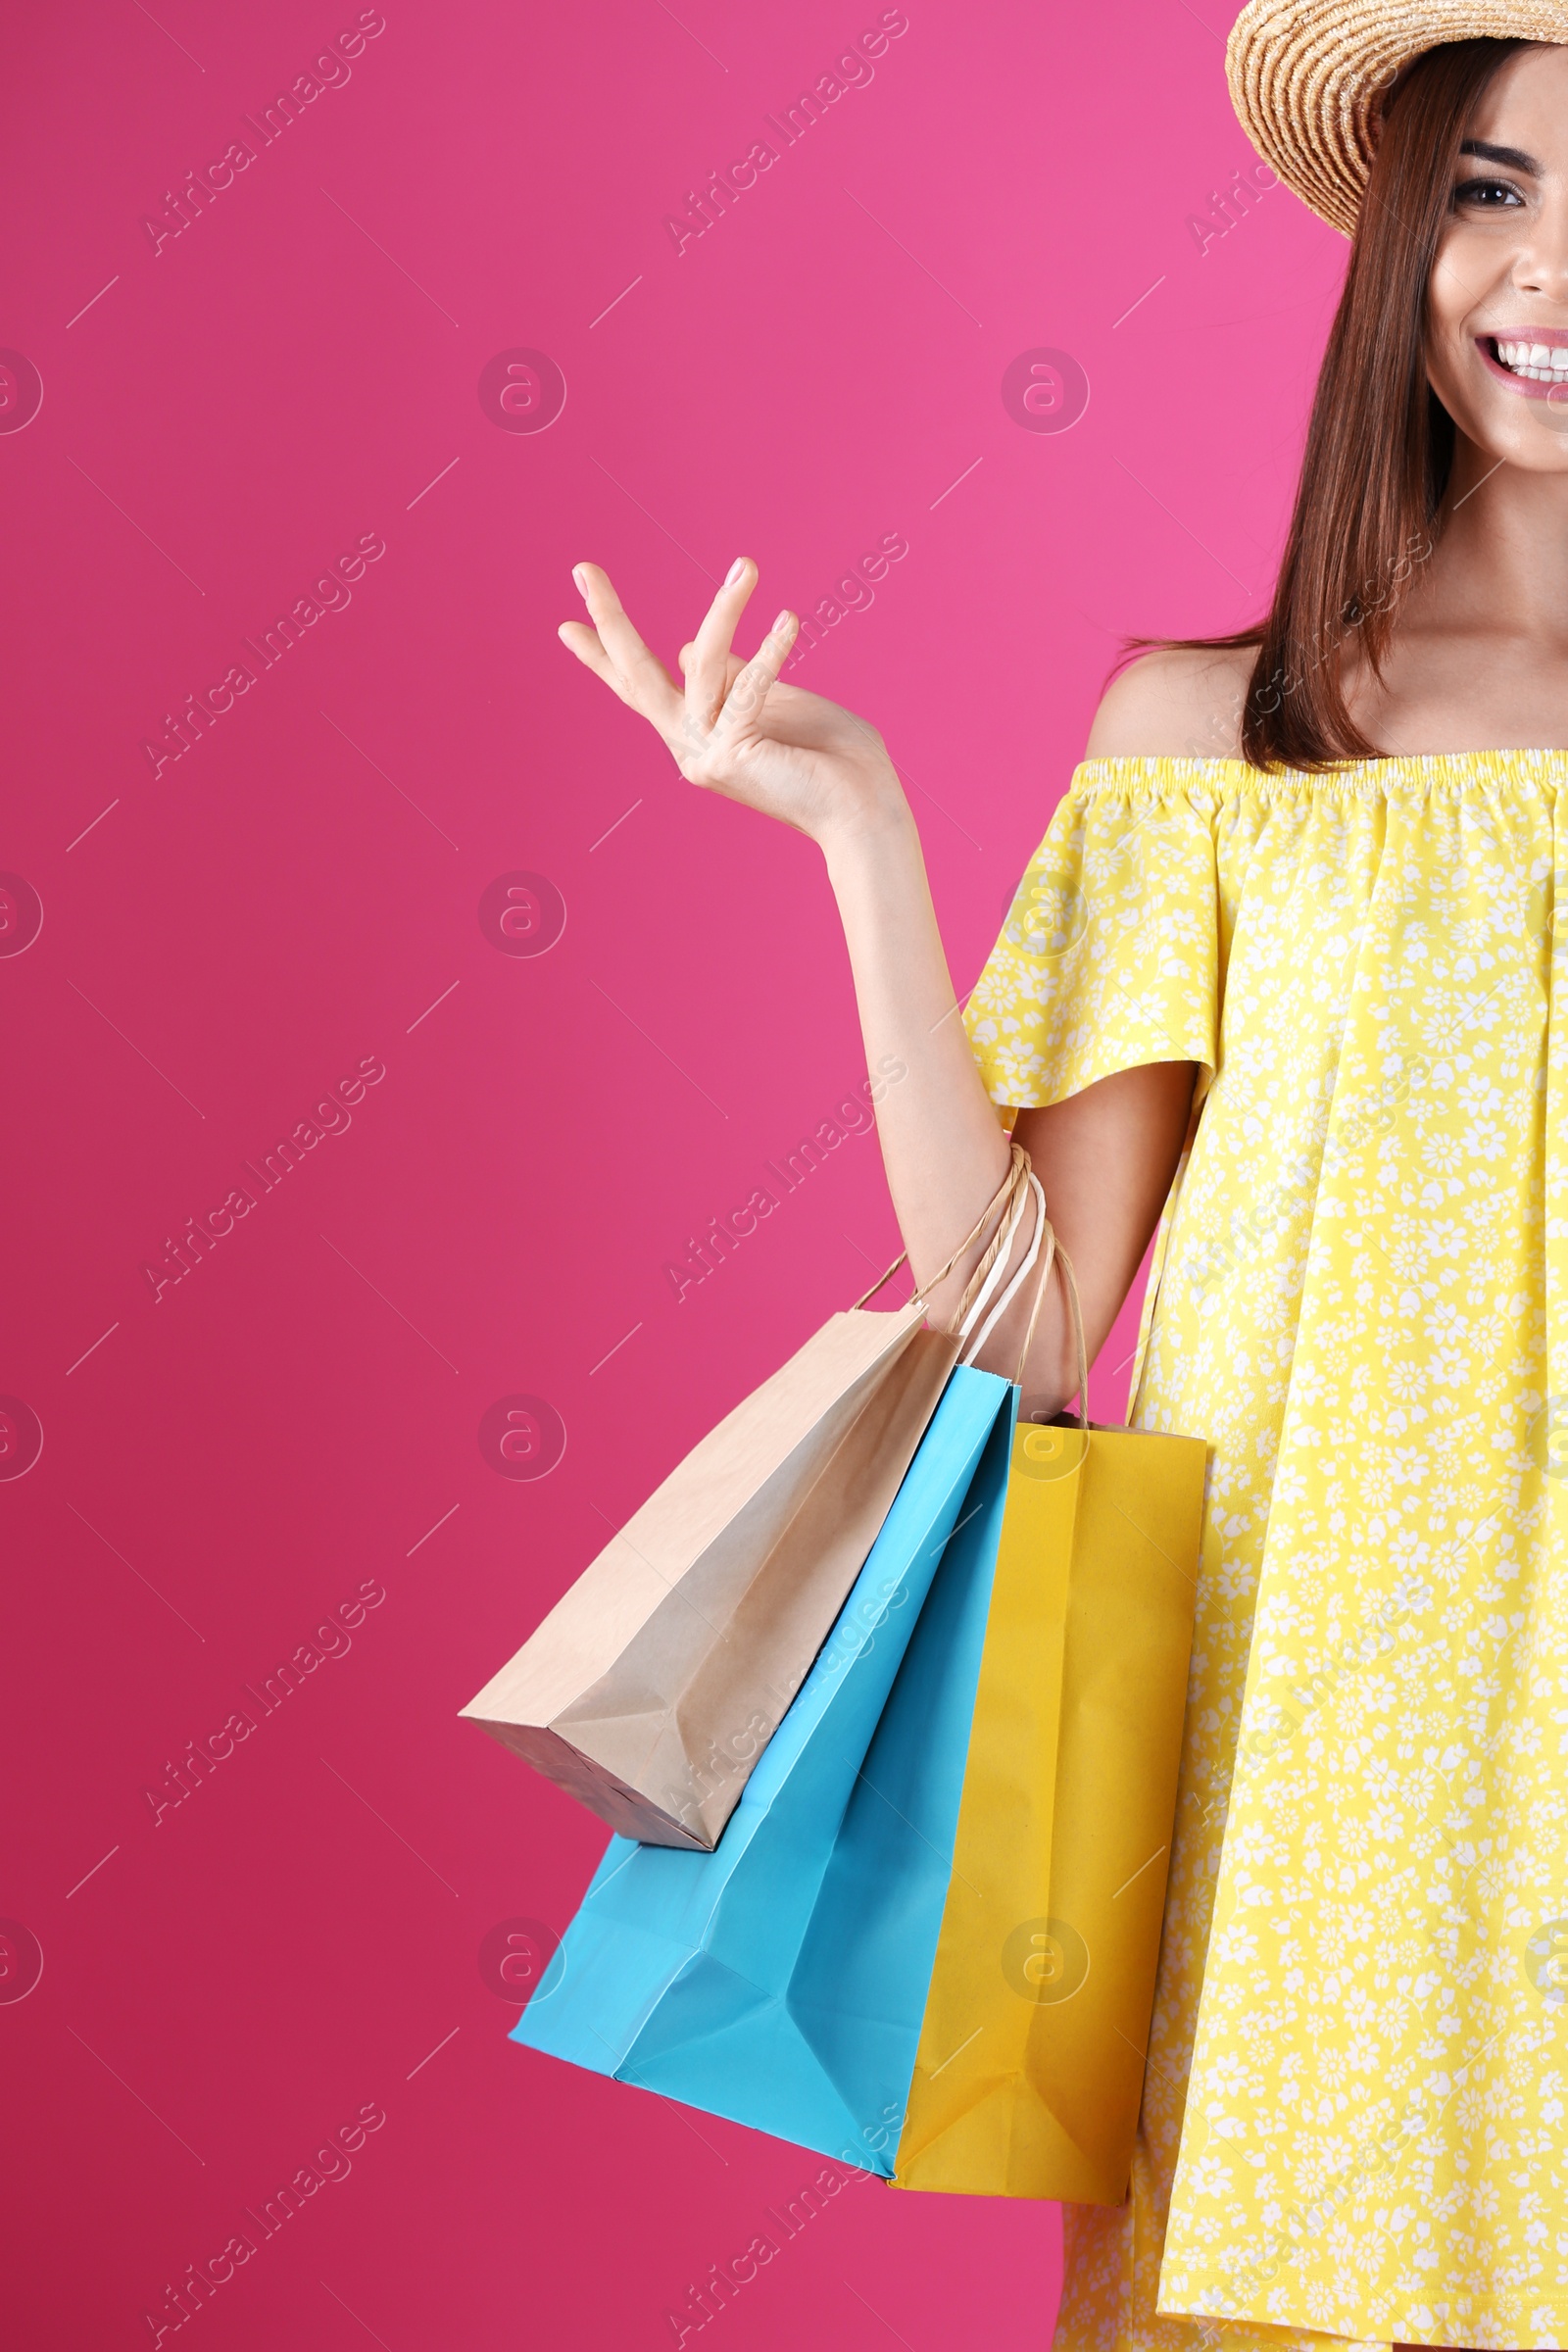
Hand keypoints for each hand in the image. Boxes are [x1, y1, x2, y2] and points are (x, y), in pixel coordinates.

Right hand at [558, 558, 905, 844]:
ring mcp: (706, 755)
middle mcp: (690, 749)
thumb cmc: (834, 760)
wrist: (865, 812)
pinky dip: (768, 649)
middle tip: (582, 568)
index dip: (603, 657)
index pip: (641, 690)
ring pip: (698, 664)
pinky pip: (745, 684)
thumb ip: (734, 678)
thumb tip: (687, 650)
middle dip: (609, 621)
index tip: (567, 628)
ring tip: (748, 566)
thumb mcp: (777, 703)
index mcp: (698, 737)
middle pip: (636, 678)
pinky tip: (788, 621)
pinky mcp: (733, 753)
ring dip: (726, 610)